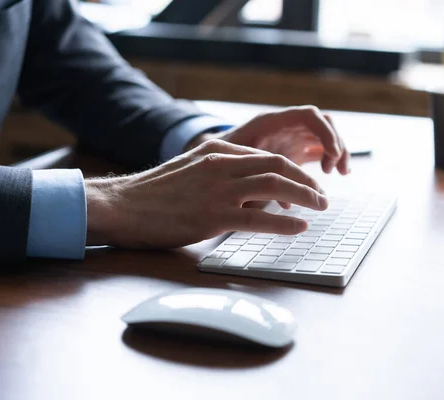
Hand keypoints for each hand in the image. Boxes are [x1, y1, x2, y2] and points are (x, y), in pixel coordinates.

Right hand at [85, 139, 327, 248]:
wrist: (121, 206)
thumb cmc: (153, 192)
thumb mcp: (189, 168)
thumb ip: (219, 170)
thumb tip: (249, 184)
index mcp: (216, 149)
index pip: (266, 155)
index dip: (292, 170)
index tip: (306, 183)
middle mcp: (220, 164)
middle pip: (277, 165)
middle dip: (306, 180)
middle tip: (322, 195)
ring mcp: (217, 190)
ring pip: (275, 185)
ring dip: (305, 197)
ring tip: (320, 208)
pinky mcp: (213, 216)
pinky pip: (259, 217)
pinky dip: (285, 222)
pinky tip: (299, 227)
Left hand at [191, 106, 350, 174]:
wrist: (210, 163)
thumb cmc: (219, 165)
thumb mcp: (236, 169)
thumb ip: (259, 181)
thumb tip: (284, 203)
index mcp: (270, 122)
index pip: (308, 116)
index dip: (325, 132)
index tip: (331, 155)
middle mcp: (284, 126)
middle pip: (323, 123)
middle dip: (336, 143)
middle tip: (337, 169)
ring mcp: (291, 136)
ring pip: (324, 135)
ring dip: (338, 151)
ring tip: (340, 172)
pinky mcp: (294, 150)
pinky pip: (320, 148)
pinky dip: (331, 159)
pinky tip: (334, 174)